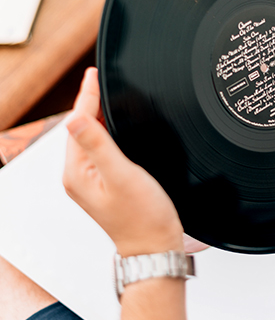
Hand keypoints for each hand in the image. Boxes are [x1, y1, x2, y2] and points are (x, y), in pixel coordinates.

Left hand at [63, 67, 183, 256]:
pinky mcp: (105, 182)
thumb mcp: (121, 176)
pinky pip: (101, 148)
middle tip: (98, 78)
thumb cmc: (142, 217)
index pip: (79, 123)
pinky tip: (115, 124)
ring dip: (98, 115)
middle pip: (82, 128)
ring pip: (91, 138)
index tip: (93, 74)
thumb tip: (74, 116)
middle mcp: (79, 176)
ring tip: (104, 94)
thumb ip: (98, 145)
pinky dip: (107, 131)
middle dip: (90, 102)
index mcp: (77, 173)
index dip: (87, 96)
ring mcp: (91, 180)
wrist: (154, 245)